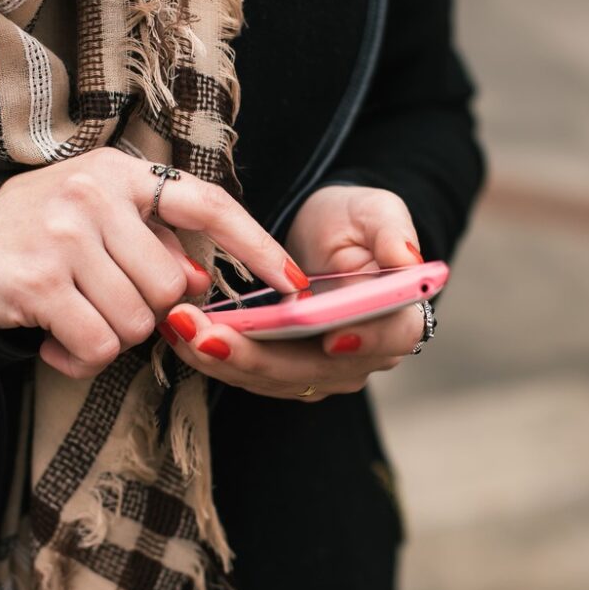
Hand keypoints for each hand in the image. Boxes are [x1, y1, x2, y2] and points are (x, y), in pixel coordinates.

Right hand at [0, 147, 307, 378]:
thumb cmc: (47, 233)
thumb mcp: (105, 218)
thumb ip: (159, 243)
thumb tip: (206, 284)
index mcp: (123, 173)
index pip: (207, 204)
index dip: (255, 244)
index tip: (293, 281)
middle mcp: (96, 193)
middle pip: (173, 285)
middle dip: (150, 309)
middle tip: (107, 300)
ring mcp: (65, 235)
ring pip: (139, 321)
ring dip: (112, 335)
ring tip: (77, 315)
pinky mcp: (38, 281)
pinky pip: (98, 346)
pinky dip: (81, 358)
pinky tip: (55, 338)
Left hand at [159, 185, 426, 400]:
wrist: (322, 238)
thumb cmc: (353, 221)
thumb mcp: (376, 210)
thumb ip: (392, 230)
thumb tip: (408, 257)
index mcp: (399, 317)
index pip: (389, 337)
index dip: (362, 340)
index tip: (331, 338)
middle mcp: (364, 356)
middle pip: (315, 369)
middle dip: (257, 356)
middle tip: (208, 334)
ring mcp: (324, 372)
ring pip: (274, 379)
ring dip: (224, 359)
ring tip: (180, 328)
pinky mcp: (286, 374)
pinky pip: (250, 376)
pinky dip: (214, 358)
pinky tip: (181, 334)